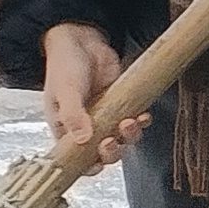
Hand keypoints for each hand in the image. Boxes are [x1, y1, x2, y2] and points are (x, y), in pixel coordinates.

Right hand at [41, 22, 131, 165]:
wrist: (82, 41)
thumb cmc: (65, 66)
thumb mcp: (65, 91)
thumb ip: (72, 115)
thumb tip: (83, 139)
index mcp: (65, 130)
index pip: (76, 159)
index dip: (88, 166)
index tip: (97, 163)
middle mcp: (86, 128)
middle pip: (103, 154)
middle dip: (111, 152)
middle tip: (112, 141)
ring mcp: (106, 118)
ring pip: (123, 139)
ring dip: (129, 136)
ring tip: (130, 121)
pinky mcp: (123, 105)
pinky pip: (135, 122)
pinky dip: (141, 122)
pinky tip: (143, 116)